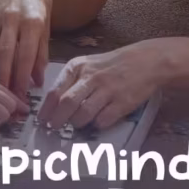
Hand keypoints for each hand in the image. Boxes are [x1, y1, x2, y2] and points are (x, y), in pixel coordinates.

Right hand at [0, 0, 51, 100]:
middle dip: (3, 76)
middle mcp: (12, 19)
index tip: (20, 95)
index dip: (22, 76)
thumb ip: (40, 54)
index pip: (25, 54)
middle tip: (2, 97)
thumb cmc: (38, 5)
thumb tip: (37, 80)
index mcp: (31, 22)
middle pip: (5, 52)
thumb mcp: (45, 27)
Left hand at [37, 42, 165, 129]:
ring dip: (76, 124)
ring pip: (83, 114)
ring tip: (76, 124)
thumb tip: (53, 104)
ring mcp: (107, 90)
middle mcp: (91, 77)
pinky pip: (103, 120)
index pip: (55, 91)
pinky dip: (97, 125)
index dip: (46, 109)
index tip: (41, 120)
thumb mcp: (88, 64)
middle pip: (66, 104)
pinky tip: (97, 121)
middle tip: (53, 128)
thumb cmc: (112, 64)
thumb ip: (71, 80)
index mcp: (78, 66)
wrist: (146, 60)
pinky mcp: (122, 102)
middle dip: (57, 120)